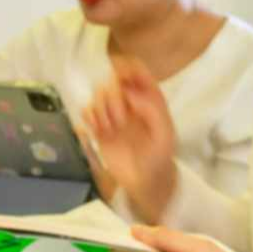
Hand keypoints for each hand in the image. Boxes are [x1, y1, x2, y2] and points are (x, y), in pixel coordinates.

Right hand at [83, 53, 180, 222]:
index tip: (120, 82)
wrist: (145, 182)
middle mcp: (130, 101)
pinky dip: (90, 117)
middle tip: (120, 119)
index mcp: (149, 98)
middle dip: (112, 97)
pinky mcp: (99, 127)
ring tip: (111, 129)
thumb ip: (152, 110)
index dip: (125, 68)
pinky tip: (99, 131)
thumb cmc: (159, 158)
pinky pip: (87, 110)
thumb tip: (129, 94)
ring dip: (101, 109)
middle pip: (112, 80)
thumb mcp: (165, 135)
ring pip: (98, 94)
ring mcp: (113, 113)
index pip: (136, 69)